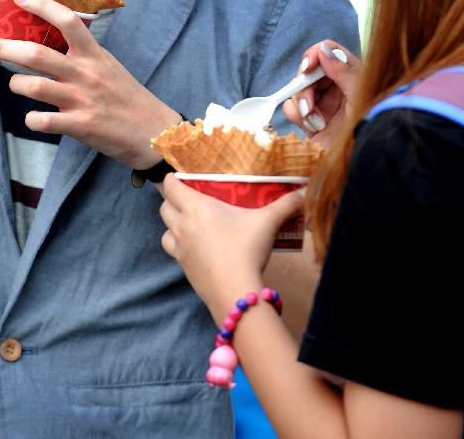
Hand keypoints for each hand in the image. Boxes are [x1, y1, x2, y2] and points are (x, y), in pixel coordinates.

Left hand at [0, 0, 179, 166]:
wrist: (154, 132)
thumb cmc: (127, 97)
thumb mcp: (108, 65)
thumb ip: (83, 53)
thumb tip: (53, 38)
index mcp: (94, 54)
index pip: (67, 20)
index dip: (41, 6)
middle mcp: (86, 73)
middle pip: (37, 54)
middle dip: (4, 48)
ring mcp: (82, 100)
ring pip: (34, 86)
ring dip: (16, 84)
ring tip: (14, 85)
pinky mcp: (81, 126)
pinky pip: (44, 121)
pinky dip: (32, 119)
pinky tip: (33, 118)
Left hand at [159, 173, 303, 321]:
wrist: (235, 292)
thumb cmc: (246, 249)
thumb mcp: (268, 223)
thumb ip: (286, 205)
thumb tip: (303, 193)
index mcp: (197, 208)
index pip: (171, 188)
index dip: (170, 180)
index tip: (175, 177)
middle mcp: (182, 226)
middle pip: (164, 208)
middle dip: (171, 201)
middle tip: (186, 199)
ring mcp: (180, 249)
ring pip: (165, 231)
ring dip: (172, 225)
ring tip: (187, 224)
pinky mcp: (184, 269)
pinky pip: (174, 252)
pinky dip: (179, 247)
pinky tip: (196, 249)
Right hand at [282, 39, 361, 147]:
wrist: (363, 159)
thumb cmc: (370, 126)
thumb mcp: (360, 95)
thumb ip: (343, 70)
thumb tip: (324, 49)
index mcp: (351, 75)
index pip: (329, 51)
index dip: (315, 54)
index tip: (308, 67)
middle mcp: (335, 87)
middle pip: (308, 70)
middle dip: (304, 85)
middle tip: (309, 102)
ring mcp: (322, 103)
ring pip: (297, 88)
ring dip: (302, 103)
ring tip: (314, 120)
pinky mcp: (309, 120)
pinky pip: (291, 107)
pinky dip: (296, 114)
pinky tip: (312, 126)